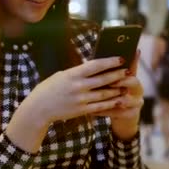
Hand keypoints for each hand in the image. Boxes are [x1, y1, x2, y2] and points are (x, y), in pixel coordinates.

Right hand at [6, 56, 128, 152]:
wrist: (39, 108)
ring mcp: (81, 99)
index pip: (95, 65)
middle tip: (128, 71)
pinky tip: (119, 100)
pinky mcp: (82, 110)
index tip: (120, 58)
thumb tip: (95, 67)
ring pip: (105, 94)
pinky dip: (112, 103)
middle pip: (104, 79)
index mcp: (72, 74)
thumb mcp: (61, 76)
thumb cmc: (49, 88)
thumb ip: (77, 72)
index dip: (110, 61)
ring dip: (118, 89)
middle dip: (118, 74)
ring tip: (127, 85)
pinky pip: (101, 106)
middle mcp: (78, 86)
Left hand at [93, 50, 143, 139]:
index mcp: (132, 76)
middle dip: (120, 81)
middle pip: (133, 81)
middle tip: (109, 82)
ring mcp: (137, 101)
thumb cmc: (109, 93)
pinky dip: (106, 112)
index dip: (131, 61)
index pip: (133, 65)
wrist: (119, 115)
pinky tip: (93, 111)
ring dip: (112, 99)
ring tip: (98, 99)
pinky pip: (121, 113)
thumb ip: (106, 72)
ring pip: (126, 99)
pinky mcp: (133, 114)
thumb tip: (96, 59)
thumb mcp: (109, 81)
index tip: (121, 59)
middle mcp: (137, 88)